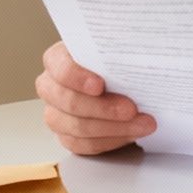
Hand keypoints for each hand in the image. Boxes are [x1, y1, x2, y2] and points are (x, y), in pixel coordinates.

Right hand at [35, 41, 155, 155]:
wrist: (115, 78)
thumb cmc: (110, 61)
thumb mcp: (112, 47)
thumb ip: (116, 49)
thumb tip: (136, 51)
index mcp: (56, 60)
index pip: (60, 68)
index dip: (78, 78)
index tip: (100, 85)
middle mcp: (50, 88)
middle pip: (70, 102)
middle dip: (103, 108)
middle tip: (131, 109)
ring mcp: (56, 114)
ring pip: (77, 128)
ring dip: (113, 128)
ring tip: (142, 124)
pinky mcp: (67, 136)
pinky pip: (85, 145)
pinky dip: (111, 140)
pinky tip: (131, 133)